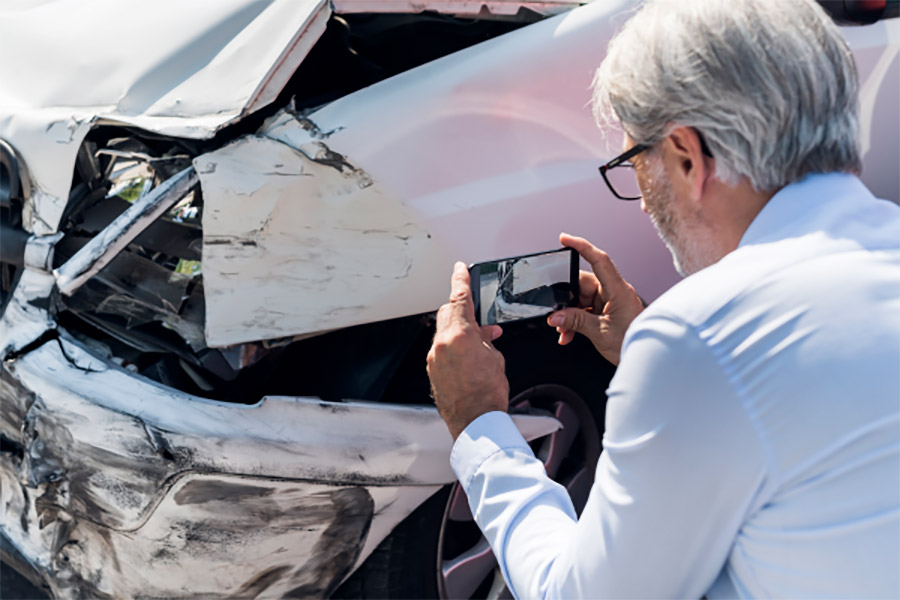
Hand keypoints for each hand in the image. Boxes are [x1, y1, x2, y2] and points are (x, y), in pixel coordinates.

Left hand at [427, 262, 509, 439]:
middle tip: (481, 320)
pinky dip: (454, 349)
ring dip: (460, 333)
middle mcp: (441, 345)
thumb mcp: (495, 359)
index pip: (459, 298)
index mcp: (459, 336)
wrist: (476, 424)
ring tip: (480, 347)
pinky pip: (442, 351)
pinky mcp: (433, 372)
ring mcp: (434, 359)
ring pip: (445, 333)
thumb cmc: (488, 395)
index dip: (460, 280)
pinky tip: (469, 360)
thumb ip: (485, 340)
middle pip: (448, 314)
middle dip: (463, 312)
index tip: (460, 269)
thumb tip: (482, 335)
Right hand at [547, 233, 644, 365]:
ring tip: (564, 330)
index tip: (565, 239)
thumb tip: (556, 316)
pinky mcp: (608, 311)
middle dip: (567, 299)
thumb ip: (575, 322)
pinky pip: (587, 309)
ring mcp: (612, 301)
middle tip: (556, 314)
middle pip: (583, 283)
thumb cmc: (633, 344)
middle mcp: (615, 292)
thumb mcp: (600, 334)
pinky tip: (569, 333)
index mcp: (618, 291)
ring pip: (582, 299)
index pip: (599, 260)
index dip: (582, 246)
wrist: (648, 358)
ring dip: (570, 314)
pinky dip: (576, 320)